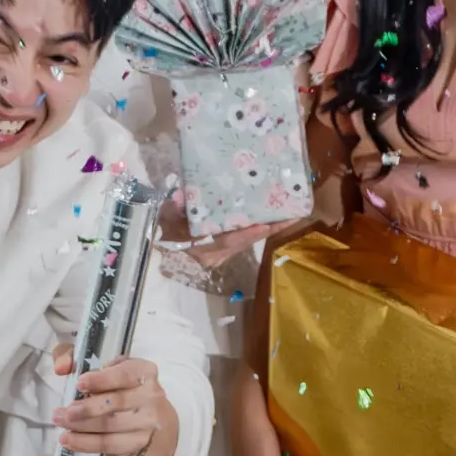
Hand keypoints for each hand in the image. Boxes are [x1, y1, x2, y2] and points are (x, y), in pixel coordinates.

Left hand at [50, 348, 177, 455]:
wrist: (143, 414)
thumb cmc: (116, 385)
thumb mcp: (99, 365)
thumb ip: (77, 359)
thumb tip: (62, 367)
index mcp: (145, 371)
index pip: (125, 374)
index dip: (102, 380)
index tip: (79, 384)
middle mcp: (151, 395)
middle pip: (116, 402)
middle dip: (86, 408)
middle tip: (61, 412)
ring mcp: (147, 421)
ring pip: (110, 425)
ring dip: (81, 426)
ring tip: (60, 424)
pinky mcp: (139, 441)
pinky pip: (110, 444)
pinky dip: (86, 443)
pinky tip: (69, 440)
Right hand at [159, 194, 284, 267]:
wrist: (163, 241)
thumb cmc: (166, 226)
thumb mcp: (167, 216)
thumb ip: (173, 209)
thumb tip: (178, 200)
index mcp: (200, 247)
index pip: (227, 241)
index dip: (247, 234)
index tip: (266, 225)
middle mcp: (214, 255)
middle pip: (245, 242)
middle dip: (269, 229)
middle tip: (292, 216)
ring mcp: (220, 255)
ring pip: (248, 242)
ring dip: (269, 230)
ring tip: (291, 216)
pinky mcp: (225, 252)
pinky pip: (245, 240)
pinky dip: (259, 230)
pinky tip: (275, 219)